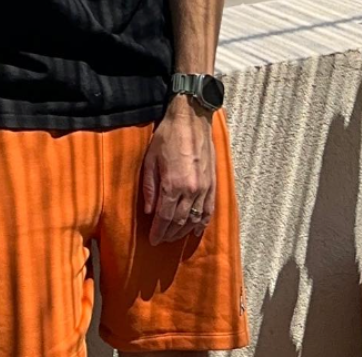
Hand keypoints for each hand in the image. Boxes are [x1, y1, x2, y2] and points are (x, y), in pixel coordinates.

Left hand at [141, 95, 215, 245]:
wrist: (191, 121)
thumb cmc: (167, 137)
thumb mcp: (150, 160)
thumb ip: (150, 188)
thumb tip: (149, 211)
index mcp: (172, 184)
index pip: (165, 217)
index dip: (159, 231)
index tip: (153, 240)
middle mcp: (190, 190)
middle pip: (180, 221)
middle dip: (170, 233)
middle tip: (162, 240)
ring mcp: (204, 188)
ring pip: (195, 219)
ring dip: (184, 231)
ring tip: (175, 237)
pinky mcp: (213, 184)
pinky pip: (209, 210)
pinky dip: (203, 222)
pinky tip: (197, 230)